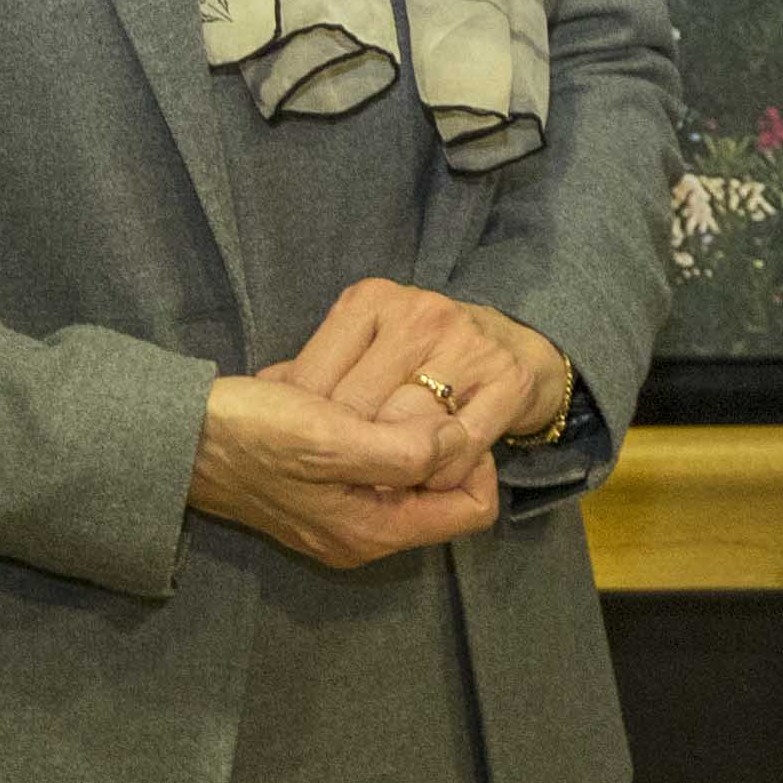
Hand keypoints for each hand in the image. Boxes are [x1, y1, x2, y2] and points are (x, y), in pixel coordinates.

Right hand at [187, 371, 496, 568]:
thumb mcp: (332, 439)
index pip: (474, 508)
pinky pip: (373, 464)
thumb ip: (404, 450)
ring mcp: (341, 515)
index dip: (476, 460)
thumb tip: (459, 441)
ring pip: (410, 474)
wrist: (174, 439)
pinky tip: (348, 402)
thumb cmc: (251, 435)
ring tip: (377, 397)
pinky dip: (373, 431)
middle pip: (445, 492)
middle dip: (440, 444)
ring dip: (404, 433)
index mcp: (376, 530)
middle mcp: (365, 533)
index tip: (449, 417)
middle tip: (414, 400)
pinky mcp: (320, 491)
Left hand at [270, 278, 578, 493]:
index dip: (304, 427)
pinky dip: (440, 476)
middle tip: (348, 477)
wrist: (519, 350)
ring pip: (406, 435)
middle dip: (350, 455)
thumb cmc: (421, 358)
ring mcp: (466, 342)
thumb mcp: (359, 349)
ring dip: (396, 472)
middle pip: (358, 413)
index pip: (313, 381)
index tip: (308, 447)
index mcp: (368, 301)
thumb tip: (263, 391)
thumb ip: (313, 371)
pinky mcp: (508, 380)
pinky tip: (433, 476)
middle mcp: (418, 313)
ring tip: (389, 481)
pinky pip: (455, 451)